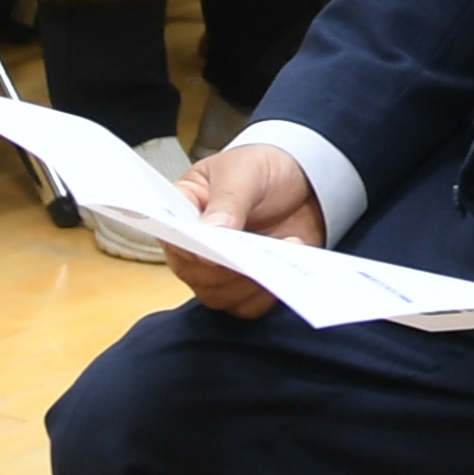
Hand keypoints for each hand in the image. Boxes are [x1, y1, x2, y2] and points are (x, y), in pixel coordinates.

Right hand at [157, 140, 326, 321]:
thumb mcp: (245, 172)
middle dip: (227, 268)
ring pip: (219, 296)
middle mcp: (194, 248)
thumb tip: (211, 233)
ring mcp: (218, 271)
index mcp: (182, 211)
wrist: (301, 181)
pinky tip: (287, 264)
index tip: (211, 249)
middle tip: (256, 252)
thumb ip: (228, 200)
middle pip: (195, 275)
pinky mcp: (246, 286)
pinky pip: (248, 305)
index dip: (188, 247)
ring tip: (282, 250)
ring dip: (250, 281)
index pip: (172, 237)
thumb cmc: (262, 169)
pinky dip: (267, 293)